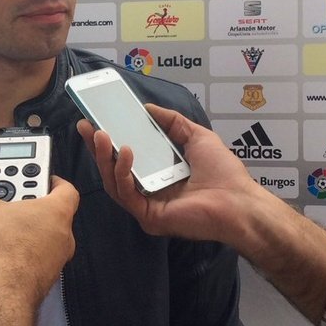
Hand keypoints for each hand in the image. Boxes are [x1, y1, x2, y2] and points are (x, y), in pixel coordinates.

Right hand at [0, 176, 78, 305]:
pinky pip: (27, 257)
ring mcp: (54, 260)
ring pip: (33, 236)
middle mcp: (63, 236)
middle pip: (44, 212)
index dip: (51, 180)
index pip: (66, 189)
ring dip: (10, 229)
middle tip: (0, 201)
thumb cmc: (1, 248)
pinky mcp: (40, 279)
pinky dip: (10, 251)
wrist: (1, 293)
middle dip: (19, 205)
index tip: (37, 176)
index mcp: (57, 212)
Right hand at [77, 103, 263, 245]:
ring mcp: (146, 206)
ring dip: (104, 157)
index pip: (126, 157)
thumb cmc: (223, 172)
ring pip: (114, 182)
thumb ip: (173, 122)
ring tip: (101, 134)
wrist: (239, 201)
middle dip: (97, 148)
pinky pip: (127, 195)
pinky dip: (122, 173)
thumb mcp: (196, 137)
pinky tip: (125, 152)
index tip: (96, 121)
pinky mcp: (148, 217)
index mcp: (158, 174)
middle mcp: (149, 190)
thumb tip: (148, 108)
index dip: (110, 140)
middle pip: (113, 170)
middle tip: (86, 126)